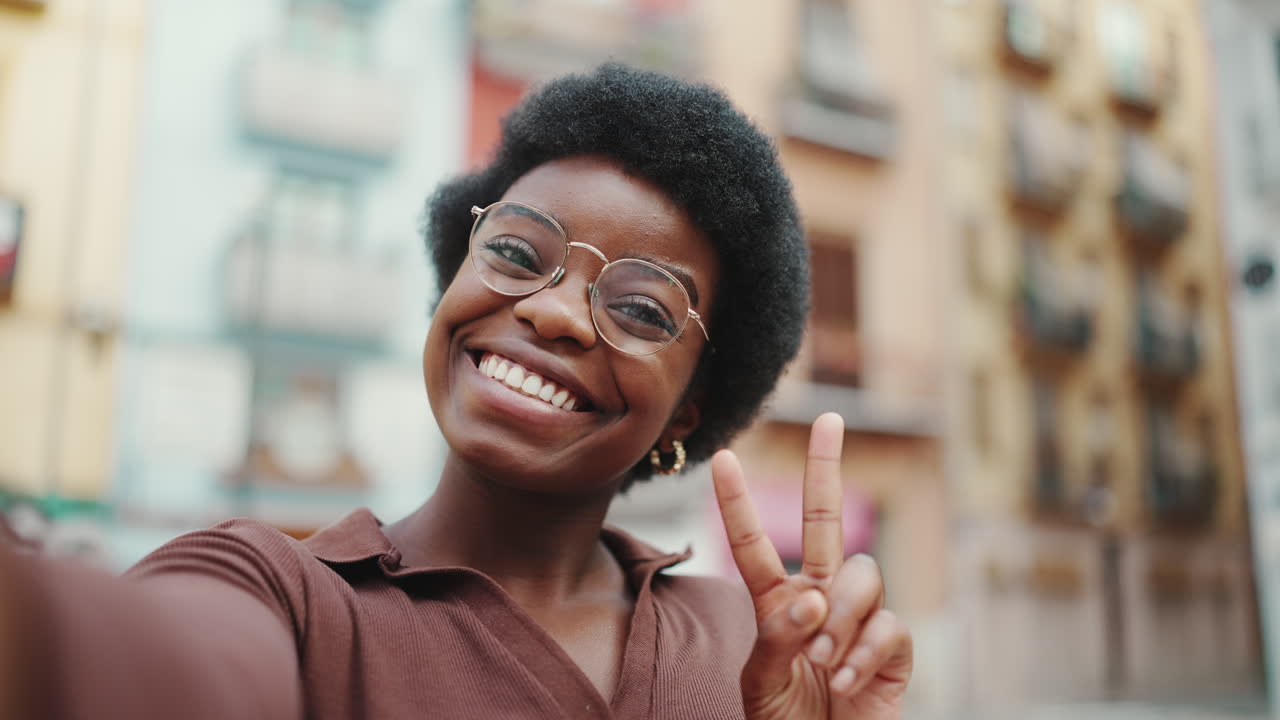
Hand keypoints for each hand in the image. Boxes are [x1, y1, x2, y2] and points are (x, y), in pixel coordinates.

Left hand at [713, 412, 912, 718]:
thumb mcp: (761, 683)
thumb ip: (778, 637)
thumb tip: (810, 597)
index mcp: (776, 604)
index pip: (753, 545)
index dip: (739, 503)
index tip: (724, 458)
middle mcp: (819, 599)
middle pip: (826, 521)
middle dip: (827, 468)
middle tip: (830, 419)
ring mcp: (858, 619)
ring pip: (859, 575)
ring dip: (838, 617)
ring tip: (822, 663)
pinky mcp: (894, 647)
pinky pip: (887, 625)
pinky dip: (863, 654)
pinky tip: (846, 683)